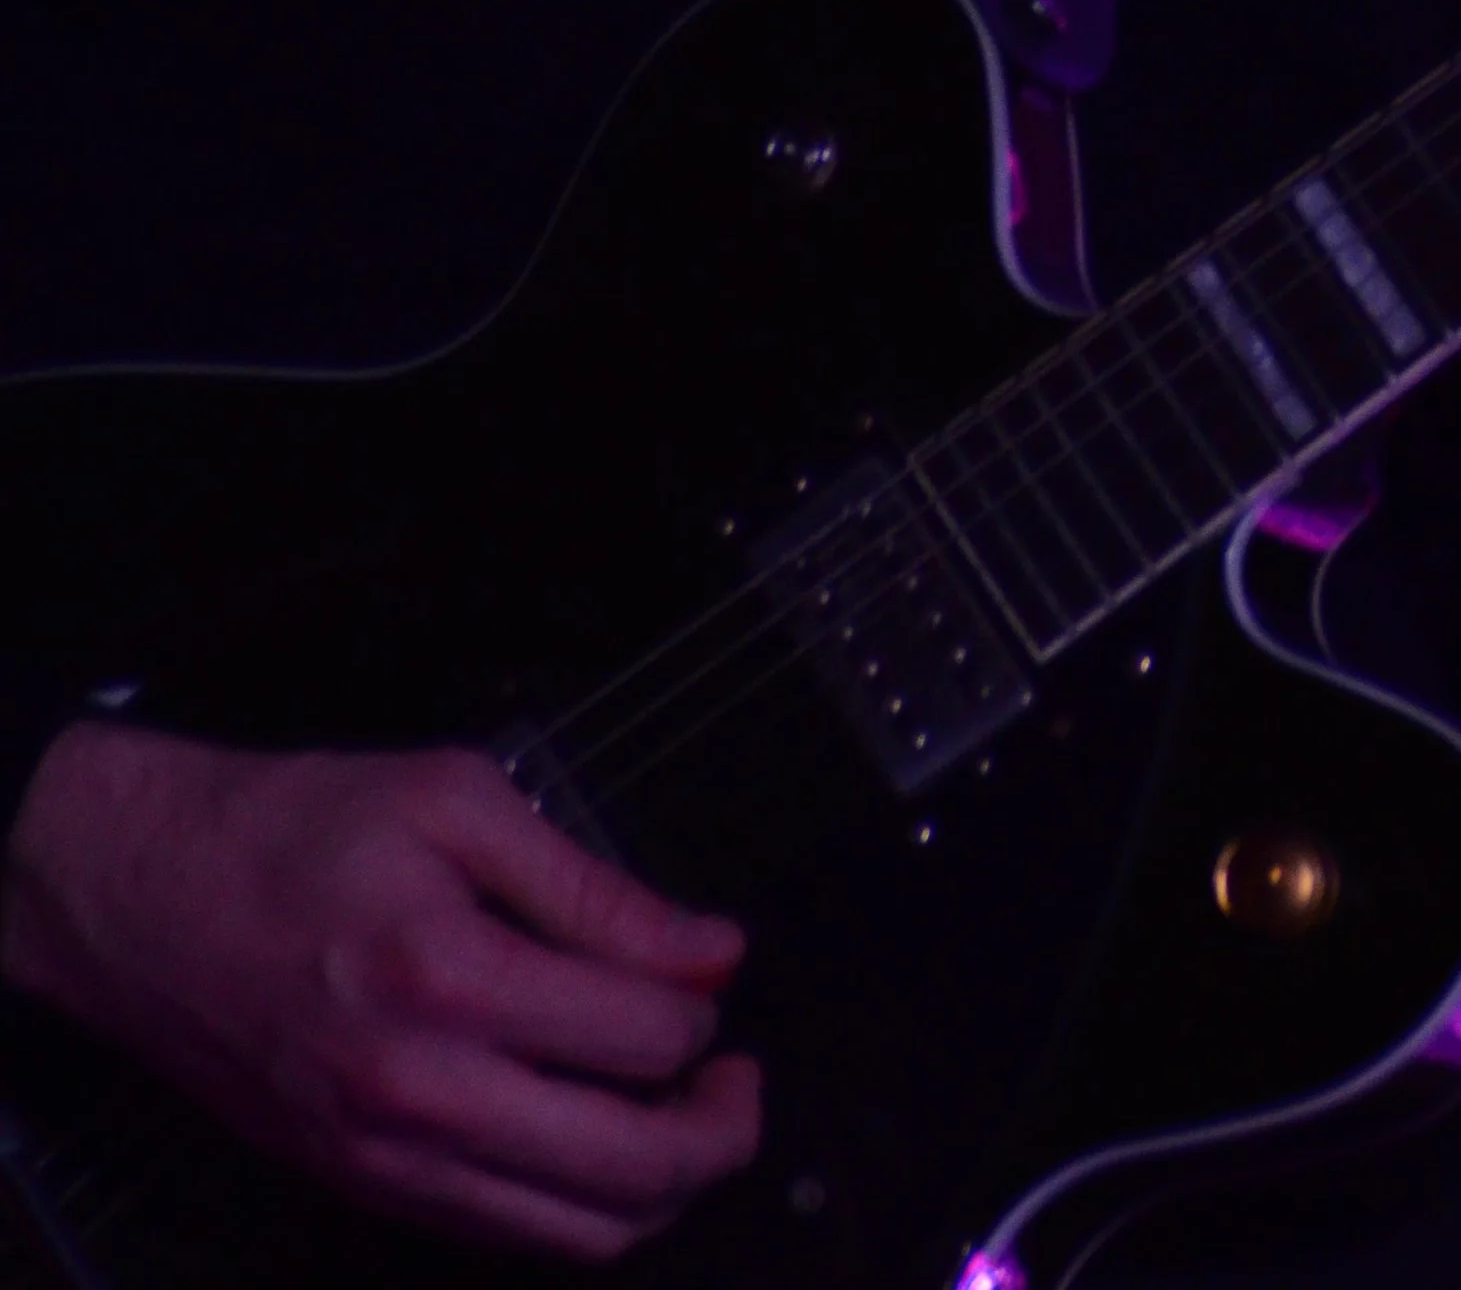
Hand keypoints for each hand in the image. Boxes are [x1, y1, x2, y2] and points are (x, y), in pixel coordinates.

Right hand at [0, 723, 760, 1258]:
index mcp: (450, 978)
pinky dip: (577, 1207)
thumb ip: (593, 888)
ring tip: (689, 1117)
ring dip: (663, 1189)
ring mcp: (388, 1160)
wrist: (144, 899)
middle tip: (741, 1080)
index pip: (640, 1037)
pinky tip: (599, 1138)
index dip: (704, 1009)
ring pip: (575, 1232)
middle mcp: (421, 1094)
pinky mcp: (365, 1188)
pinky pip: (504, 1236)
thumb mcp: (456, 799)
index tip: (716, 973)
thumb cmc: (292, 829)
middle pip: (629, 1170)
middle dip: (720, 1132)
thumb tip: (708, 951)